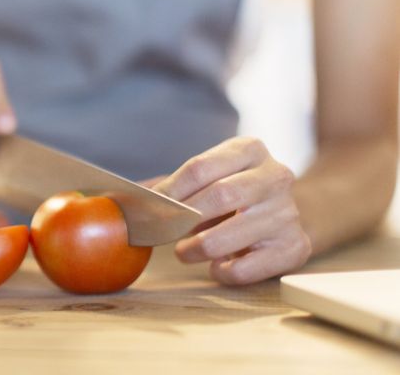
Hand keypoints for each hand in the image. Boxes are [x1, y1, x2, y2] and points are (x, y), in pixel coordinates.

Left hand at [152, 137, 311, 284]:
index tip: (149, 209)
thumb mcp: (208, 177)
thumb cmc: (232, 194)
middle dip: (183, 219)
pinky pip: (248, 268)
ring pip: (230, 236)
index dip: (169, 192)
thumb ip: (171, 186)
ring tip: (184, 251)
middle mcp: (276, 176)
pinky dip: (223, 271)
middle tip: (163, 233)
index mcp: (250, 149)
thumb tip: (125, 198)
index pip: (200, 169)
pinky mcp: (295, 247)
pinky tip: (217, 266)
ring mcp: (289, 213)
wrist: (284, 212)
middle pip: (220, 197)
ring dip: (197, 248)